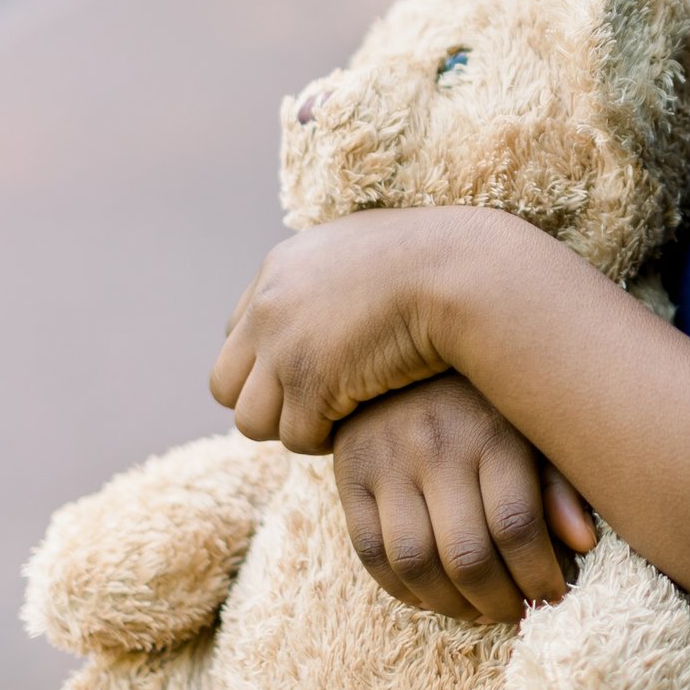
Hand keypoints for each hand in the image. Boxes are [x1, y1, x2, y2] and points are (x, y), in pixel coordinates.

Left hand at [210, 208, 477, 453]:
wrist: (463, 271)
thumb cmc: (437, 263)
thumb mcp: (367, 250)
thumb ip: (334, 273)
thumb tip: (332, 295)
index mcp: (280, 268)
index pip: (238, 335)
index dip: (271, 364)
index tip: (312, 373)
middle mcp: (268, 306)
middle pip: (226, 383)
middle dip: (268, 403)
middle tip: (317, 406)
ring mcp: (283, 346)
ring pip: (252, 421)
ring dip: (294, 427)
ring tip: (338, 418)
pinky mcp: (311, 383)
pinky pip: (298, 437)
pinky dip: (327, 440)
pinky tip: (361, 421)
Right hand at [332, 374, 598, 624]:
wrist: (404, 341)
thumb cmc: (488, 395)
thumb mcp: (532, 422)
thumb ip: (559, 481)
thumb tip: (584, 543)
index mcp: (492, 430)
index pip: (516, 526)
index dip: (540, 575)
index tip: (556, 594)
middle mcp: (436, 444)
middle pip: (467, 554)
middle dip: (501, 601)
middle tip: (522, 612)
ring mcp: (386, 460)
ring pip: (415, 563)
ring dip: (453, 606)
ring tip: (481, 611)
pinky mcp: (350, 474)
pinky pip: (371, 554)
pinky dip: (404, 590)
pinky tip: (435, 597)